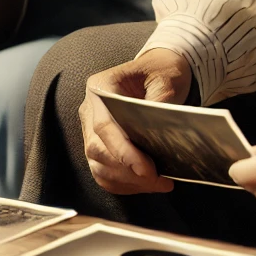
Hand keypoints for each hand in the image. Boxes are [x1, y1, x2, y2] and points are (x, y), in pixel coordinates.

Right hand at [80, 48, 193, 194]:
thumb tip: (160, 133)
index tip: (146, 170)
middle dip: (128, 171)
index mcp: (100, 88)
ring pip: (98, 165)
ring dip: (127, 181)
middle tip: (158, 180)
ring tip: (157, 183)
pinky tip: (145, 184)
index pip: (104, 126)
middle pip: (97, 149)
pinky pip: (103, 173)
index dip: (124, 152)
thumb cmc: (161, 71)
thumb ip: (159, 103)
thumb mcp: (166, 79)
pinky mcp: (98, 146)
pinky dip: (122, 184)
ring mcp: (90, 129)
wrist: (159, 71)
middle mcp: (90, 109)